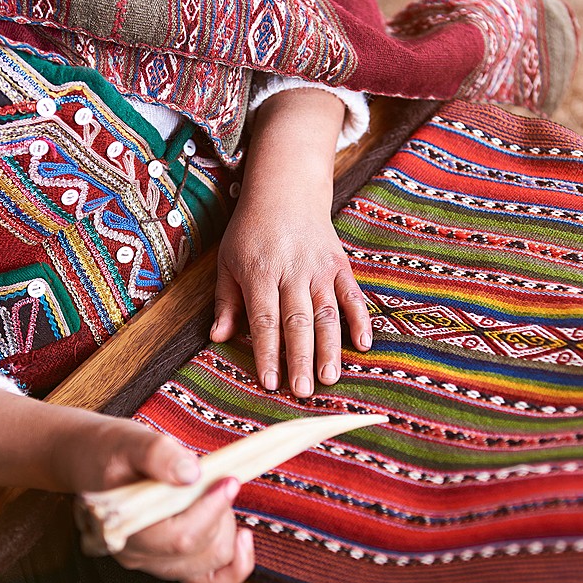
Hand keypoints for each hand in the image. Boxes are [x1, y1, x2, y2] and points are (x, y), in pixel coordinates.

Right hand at [0, 391, 254, 582]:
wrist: (91, 460)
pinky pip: (211, 582)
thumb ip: (157, 454)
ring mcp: (154, 562)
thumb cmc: (108, 450)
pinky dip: (234, 564)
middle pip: (199, 552)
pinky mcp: (171, 561)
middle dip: (221, 513)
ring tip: (215, 493)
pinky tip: (243, 536)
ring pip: (210, 564)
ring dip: (225, 528)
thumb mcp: (129, 440)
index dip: (211, 509)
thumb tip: (191, 473)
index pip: (179, 537)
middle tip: (219, 477)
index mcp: (123, 529)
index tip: (229, 479)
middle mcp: (137, 555)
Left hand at [210, 88, 371, 396]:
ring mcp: (319, 269)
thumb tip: (218, 338)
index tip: (269, 382)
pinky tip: (364, 344)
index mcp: (260, 273)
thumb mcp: (228, 261)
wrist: (286, 190)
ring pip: (326, 314)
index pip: (264, 321)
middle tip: (302, 392)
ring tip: (329, 379)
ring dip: (329, 348)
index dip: (268, 353)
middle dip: (300, 359)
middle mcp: (292, 273)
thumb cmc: (250, 230)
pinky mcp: (339, 265)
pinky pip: (352, 295)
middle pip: (297, 322)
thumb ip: (226, 301)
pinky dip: (360, 319)